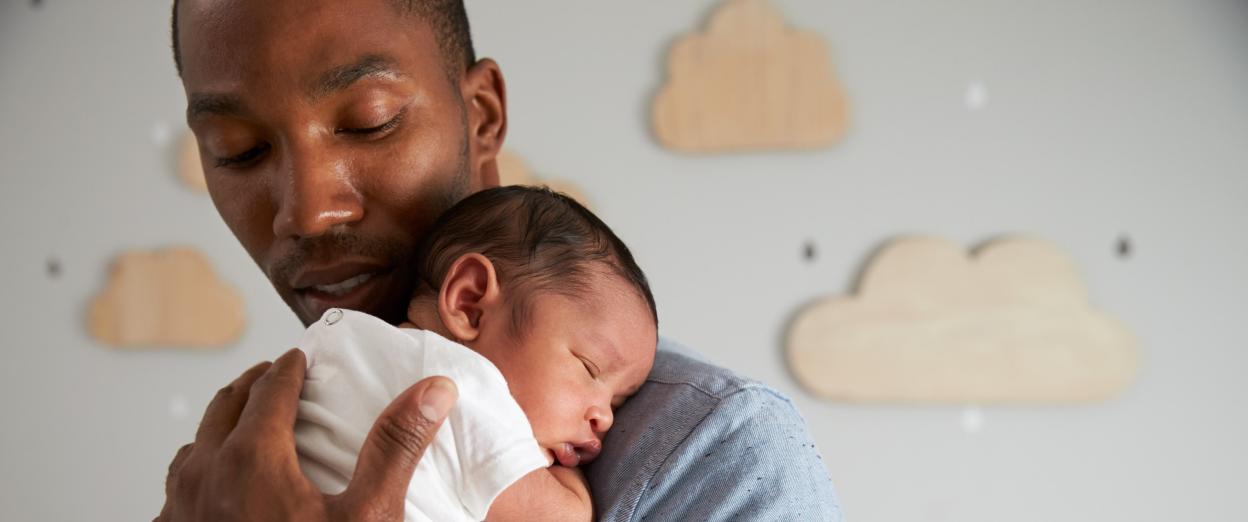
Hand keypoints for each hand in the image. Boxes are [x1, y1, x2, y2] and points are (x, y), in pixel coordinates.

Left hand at [156, 349, 457, 520]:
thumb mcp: (368, 516)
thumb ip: (395, 446)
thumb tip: (433, 389)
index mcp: (252, 457)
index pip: (270, 389)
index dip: (289, 368)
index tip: (300, 357)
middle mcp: (205, 475)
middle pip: (224, 406)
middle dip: (252, 384)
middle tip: (274, 376)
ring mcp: (181, 510)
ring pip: (194, 448)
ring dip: (220, 426)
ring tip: (244, 426)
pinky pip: (175, 494)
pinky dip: (197, 473)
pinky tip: (213, 491)